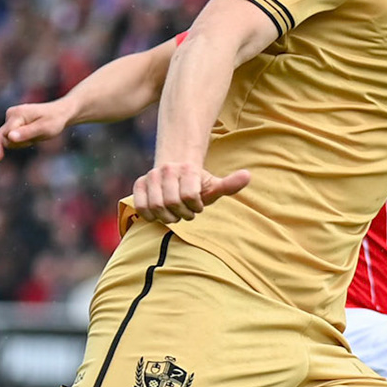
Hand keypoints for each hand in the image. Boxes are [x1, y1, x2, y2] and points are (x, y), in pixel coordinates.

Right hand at [0, 97, 76, 159]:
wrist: (59, 113)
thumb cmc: (54, 121)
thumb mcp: (44, 129)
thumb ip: (27, 133)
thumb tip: (10, 137)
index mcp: (17, 114)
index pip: (6, 136)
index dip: (18, 143)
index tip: (32, 141)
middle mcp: (10, 113)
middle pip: (3, 138)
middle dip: (19, 143)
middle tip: (34, 139)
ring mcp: (10, 116)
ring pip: (7, 139)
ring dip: (21, 142)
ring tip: (35, 134)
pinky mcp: (11, 121)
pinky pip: (10, 137)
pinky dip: (21, 140)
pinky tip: (31, 135)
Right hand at [128, 162, 251, 222]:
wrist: (176, 173)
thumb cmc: (197, 185)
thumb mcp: (215, 186)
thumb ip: (230, 184)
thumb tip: (248, 175)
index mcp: (188, 170)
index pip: (190, 197)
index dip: (195, 207)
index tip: (198, 205)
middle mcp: (167, 170)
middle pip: (172, 203)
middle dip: (182, 213)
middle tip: (186, 212)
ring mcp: (151, 177)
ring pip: (156, 207)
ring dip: (168, 217)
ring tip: (174, 213)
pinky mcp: (138, 185)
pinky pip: (142, 207)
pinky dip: (151, 216)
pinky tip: (160, 213)